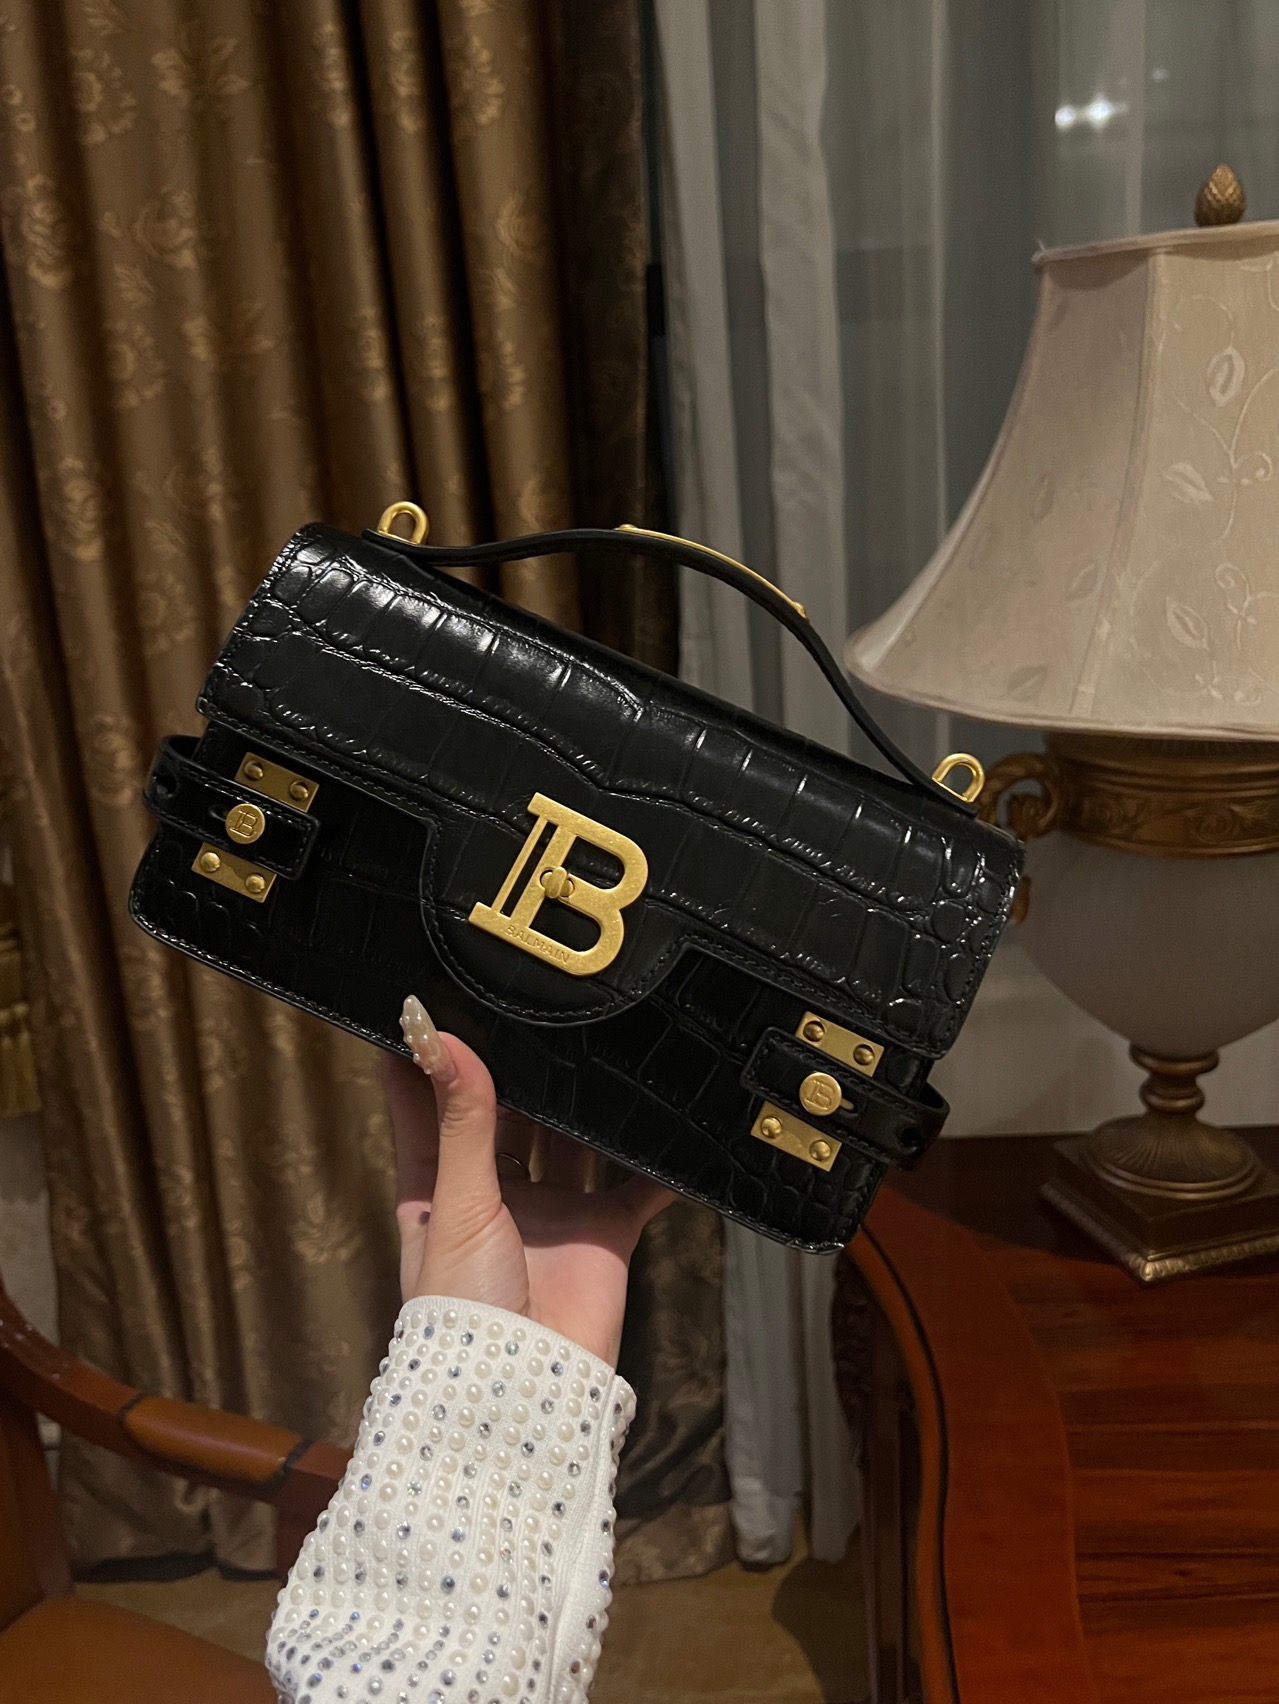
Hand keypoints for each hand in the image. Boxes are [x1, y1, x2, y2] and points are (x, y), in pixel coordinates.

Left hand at [384, 995, 673, 1364]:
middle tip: (540, 999)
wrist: (523, 1393)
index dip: (429, 1051)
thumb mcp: (456, 1202)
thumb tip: (436, 1035)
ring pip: (573, 1136)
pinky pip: (639, 1186)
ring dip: (587, 1100)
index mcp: (438, 1183)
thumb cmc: (461, 1310)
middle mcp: (494, 1190)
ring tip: (605, 1039)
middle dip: (521, 1064)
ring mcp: (551, 1210)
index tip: (436, 992)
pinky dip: (659, 1160)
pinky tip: (674, 1120)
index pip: (426, 1101)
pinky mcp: (602, 1232)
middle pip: (507, 1109)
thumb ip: (461, 1118)